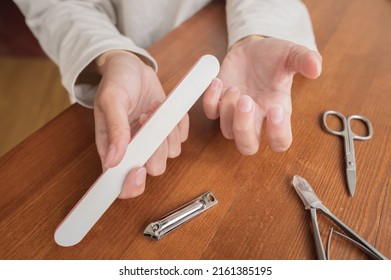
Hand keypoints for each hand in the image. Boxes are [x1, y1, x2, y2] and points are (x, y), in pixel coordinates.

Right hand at [94, 51, 188, 197]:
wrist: (131, 66)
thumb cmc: (115, 81)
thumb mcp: (111, 100)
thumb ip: (114, 129)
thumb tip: (113, 161)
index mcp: (113, 149)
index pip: (121, 184)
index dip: (131, 185)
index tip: (139, 168)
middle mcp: (135, 150)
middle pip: (155, 168)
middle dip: (156, 146)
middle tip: (144, 119)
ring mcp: (154, 141)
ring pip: (172, 152)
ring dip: (166, 129)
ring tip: (152, 107)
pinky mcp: (169, 129)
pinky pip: (182, 135)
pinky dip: (177, 121)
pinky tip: (162, 106)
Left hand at [203, 36, 321, 153]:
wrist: (252, 48)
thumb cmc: (274, 57)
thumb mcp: (292, 54)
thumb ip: (305, 60)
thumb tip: (316, 68)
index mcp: (277, 112)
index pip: (280, 142)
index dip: (277, 134)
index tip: (275, 108)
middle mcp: (256, 119)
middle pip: (248, 146)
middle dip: (244, 128)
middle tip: (246, 100)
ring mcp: (234, 113)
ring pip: (227, 132)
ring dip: (228, 110)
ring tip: (235, 87)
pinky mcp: (218, 102)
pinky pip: (210, 112)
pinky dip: (210, 100)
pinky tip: (217, 81)